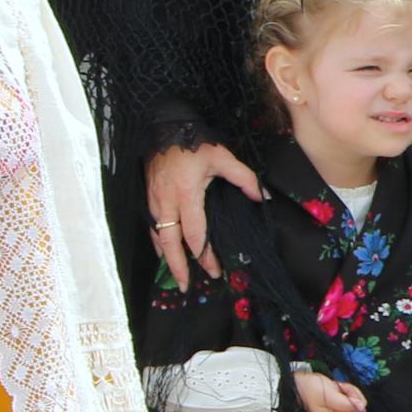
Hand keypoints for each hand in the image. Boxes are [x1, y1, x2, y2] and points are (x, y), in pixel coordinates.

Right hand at [143, 140, 263, 288]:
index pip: (195, 233)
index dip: (204, 254)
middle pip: (170, 243)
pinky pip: (152, 226)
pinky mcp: (148, 196)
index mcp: (187, 193)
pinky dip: (158, 242)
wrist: (164, 125)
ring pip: (158, 236)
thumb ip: (244, 178)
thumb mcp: (223, 157)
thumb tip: (262, 197)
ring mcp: (154, 200)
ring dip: (168, 257)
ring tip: (178, 275)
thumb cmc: (195, 142)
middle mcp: (167, 201)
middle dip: (179, 267)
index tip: (214, 269)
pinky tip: (164, 252)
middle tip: (188, 286)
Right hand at [289, 367, 365, 411]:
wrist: (297, 383)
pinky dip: (346, 389)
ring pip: (356, 401)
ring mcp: (339, 411)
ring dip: (349, 390)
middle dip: (353, 395)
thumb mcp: (330, 395)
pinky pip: (350, 397)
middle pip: (358, 409)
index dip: (356, 402)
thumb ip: (347, 403)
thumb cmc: (311, 389)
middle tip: (340, 387)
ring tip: (337, 386)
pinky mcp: (339, 404)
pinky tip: (337, 386)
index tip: (346, 392)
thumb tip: (363, 408)